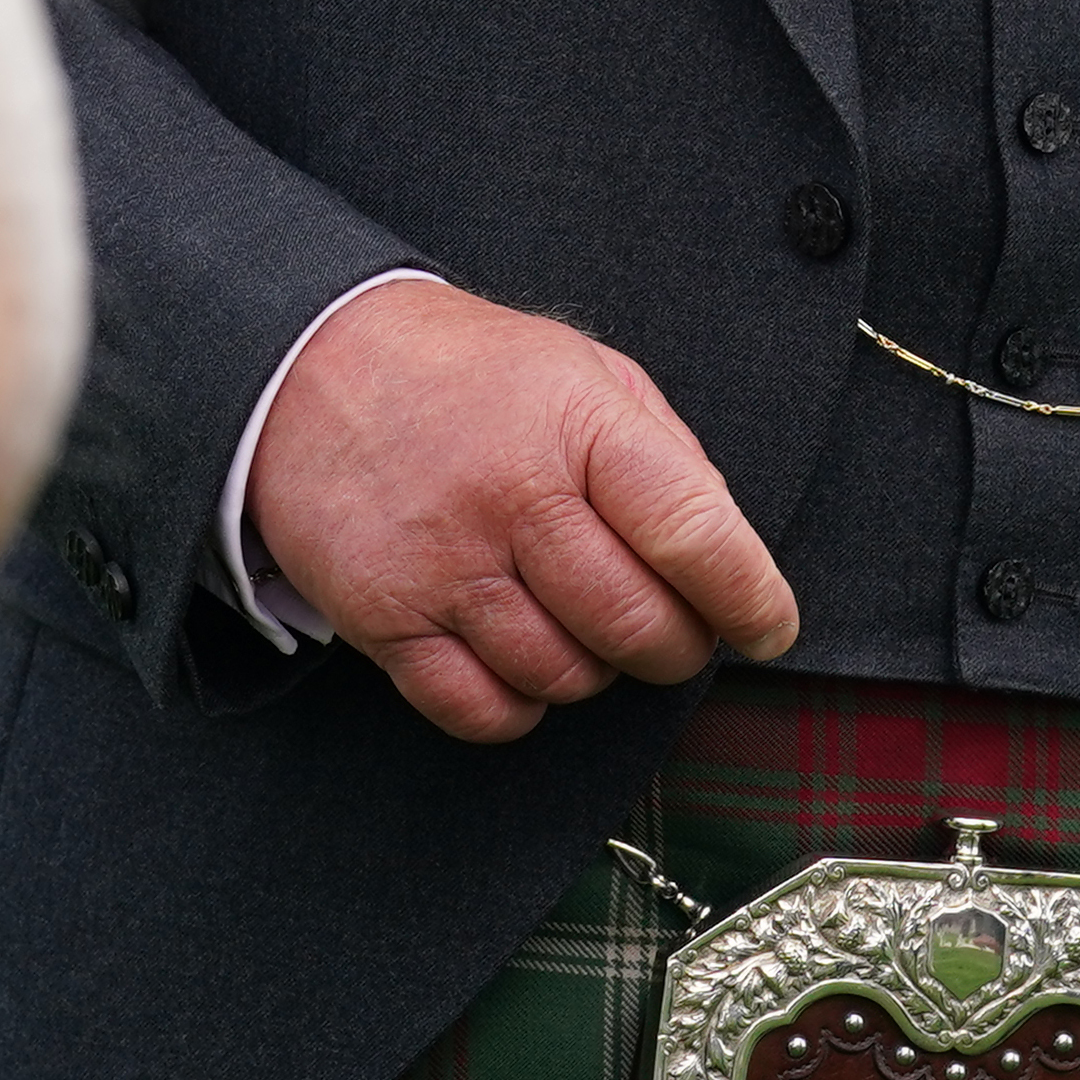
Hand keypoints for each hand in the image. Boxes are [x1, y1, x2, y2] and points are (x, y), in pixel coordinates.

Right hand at [246, 279, 802, 741]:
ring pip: (566, 678)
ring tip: (580, 625)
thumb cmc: (464, 376)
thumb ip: (663, 453)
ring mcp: (445, 563)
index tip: (770, 625)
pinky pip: (484, 711)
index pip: (692, 531)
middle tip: (672, 630)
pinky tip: (520, 656)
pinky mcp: (387, 618)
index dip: (749, 595)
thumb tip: (728, 553)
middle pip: (636, 625)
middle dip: (677, 647)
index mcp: (575, 423)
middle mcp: (510, 495)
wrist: (310, 368)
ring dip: (595, 672)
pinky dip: (520, 706)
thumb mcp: (581, 370)